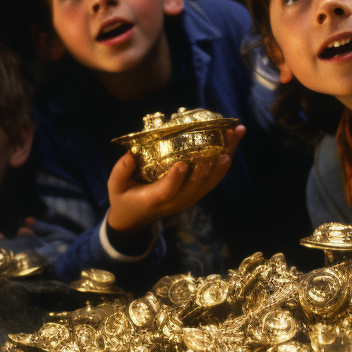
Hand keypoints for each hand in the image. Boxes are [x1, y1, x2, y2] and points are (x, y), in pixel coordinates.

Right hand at [107, 125, 245, 232]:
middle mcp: (178, 200)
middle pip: (199, 183)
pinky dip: (225, 160)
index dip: (176, 178)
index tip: (184, 163)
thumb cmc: (124, 198)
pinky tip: (234, 140)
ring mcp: (190, 197)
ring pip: (212, 179)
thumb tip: (131, 154)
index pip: (168, 190)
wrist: (136, 219)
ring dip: (226, 155)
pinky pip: (214, 178)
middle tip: (223, 139)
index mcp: (156, 199)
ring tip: (236, 132)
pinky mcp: (197, 193)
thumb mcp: (115, 186)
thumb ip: (121, 171)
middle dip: (212, 162)